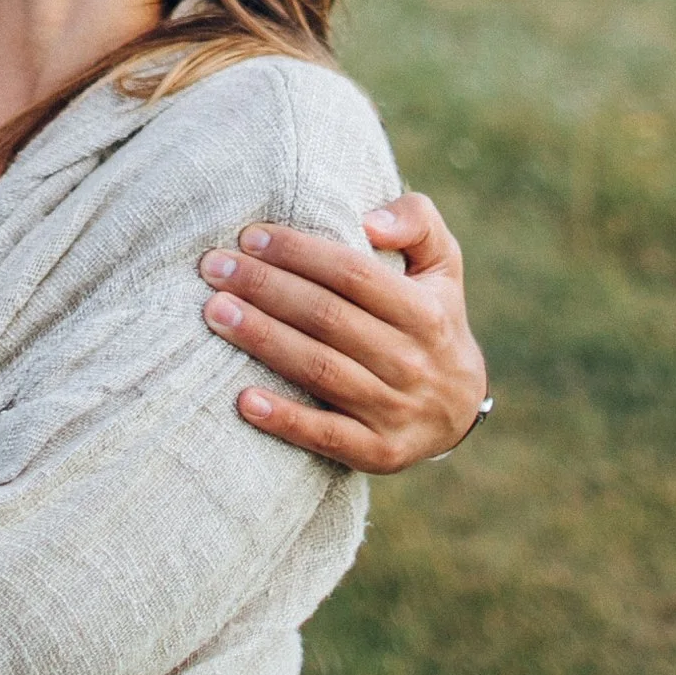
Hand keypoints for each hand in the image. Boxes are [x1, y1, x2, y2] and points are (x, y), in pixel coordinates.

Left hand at [200, 193, 490, 473]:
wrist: (460, 407)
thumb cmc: (434, 317)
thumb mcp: (442, 263)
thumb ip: (416, 221)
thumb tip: (369, 223)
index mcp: (426, 311)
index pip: (352, 274)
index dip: (298, 252)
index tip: (250, 237)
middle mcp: (412, 361)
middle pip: (327, 318)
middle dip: (265, 288)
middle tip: (214, 269)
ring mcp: (396, 410)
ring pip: (320, 370)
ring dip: (263, 340)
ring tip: (215, 313)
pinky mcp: (380, 453)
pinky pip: (327, 436)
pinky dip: (285, 420)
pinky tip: (244, 400)